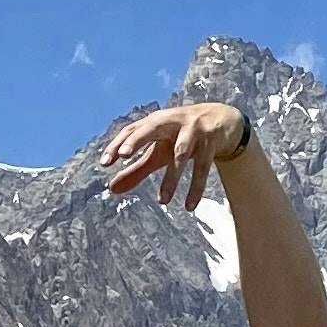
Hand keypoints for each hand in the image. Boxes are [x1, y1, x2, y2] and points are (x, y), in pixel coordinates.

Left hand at [97, 100, 248, 210]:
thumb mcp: (158, 152)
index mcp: (155, 123)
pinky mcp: (210, 143)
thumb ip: (135, 170)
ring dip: (172, 178)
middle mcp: (172, 122)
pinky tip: (190, 206)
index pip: (131, 130)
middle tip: (124, 155)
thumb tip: (111, 190)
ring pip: (180, 155)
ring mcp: (193, 131)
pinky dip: (196, 187)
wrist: (222, 120)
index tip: (104, 163)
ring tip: (163, 201)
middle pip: (152, 128)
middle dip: (138, 139)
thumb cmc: (180, 137)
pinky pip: (202, 167)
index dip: (117, 145)